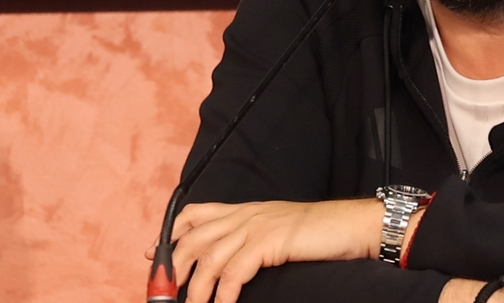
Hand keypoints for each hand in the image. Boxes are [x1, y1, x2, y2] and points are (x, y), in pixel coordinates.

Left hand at [144, 199, 383, 302]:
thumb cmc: (317, 233)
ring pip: (209, 258)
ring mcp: (256, 226)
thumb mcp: (276, 228)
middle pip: (193, 239)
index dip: (170, 235)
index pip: (195, 214)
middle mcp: (245, 215)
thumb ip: (250, 237)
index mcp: (244, 210)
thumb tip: (227, 262)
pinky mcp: (269, 242)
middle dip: (174, 270)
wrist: (349, 225)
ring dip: (195, 290)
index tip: (154, 257)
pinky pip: (234, 271)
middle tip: (165, 295)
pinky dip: (222, 294)